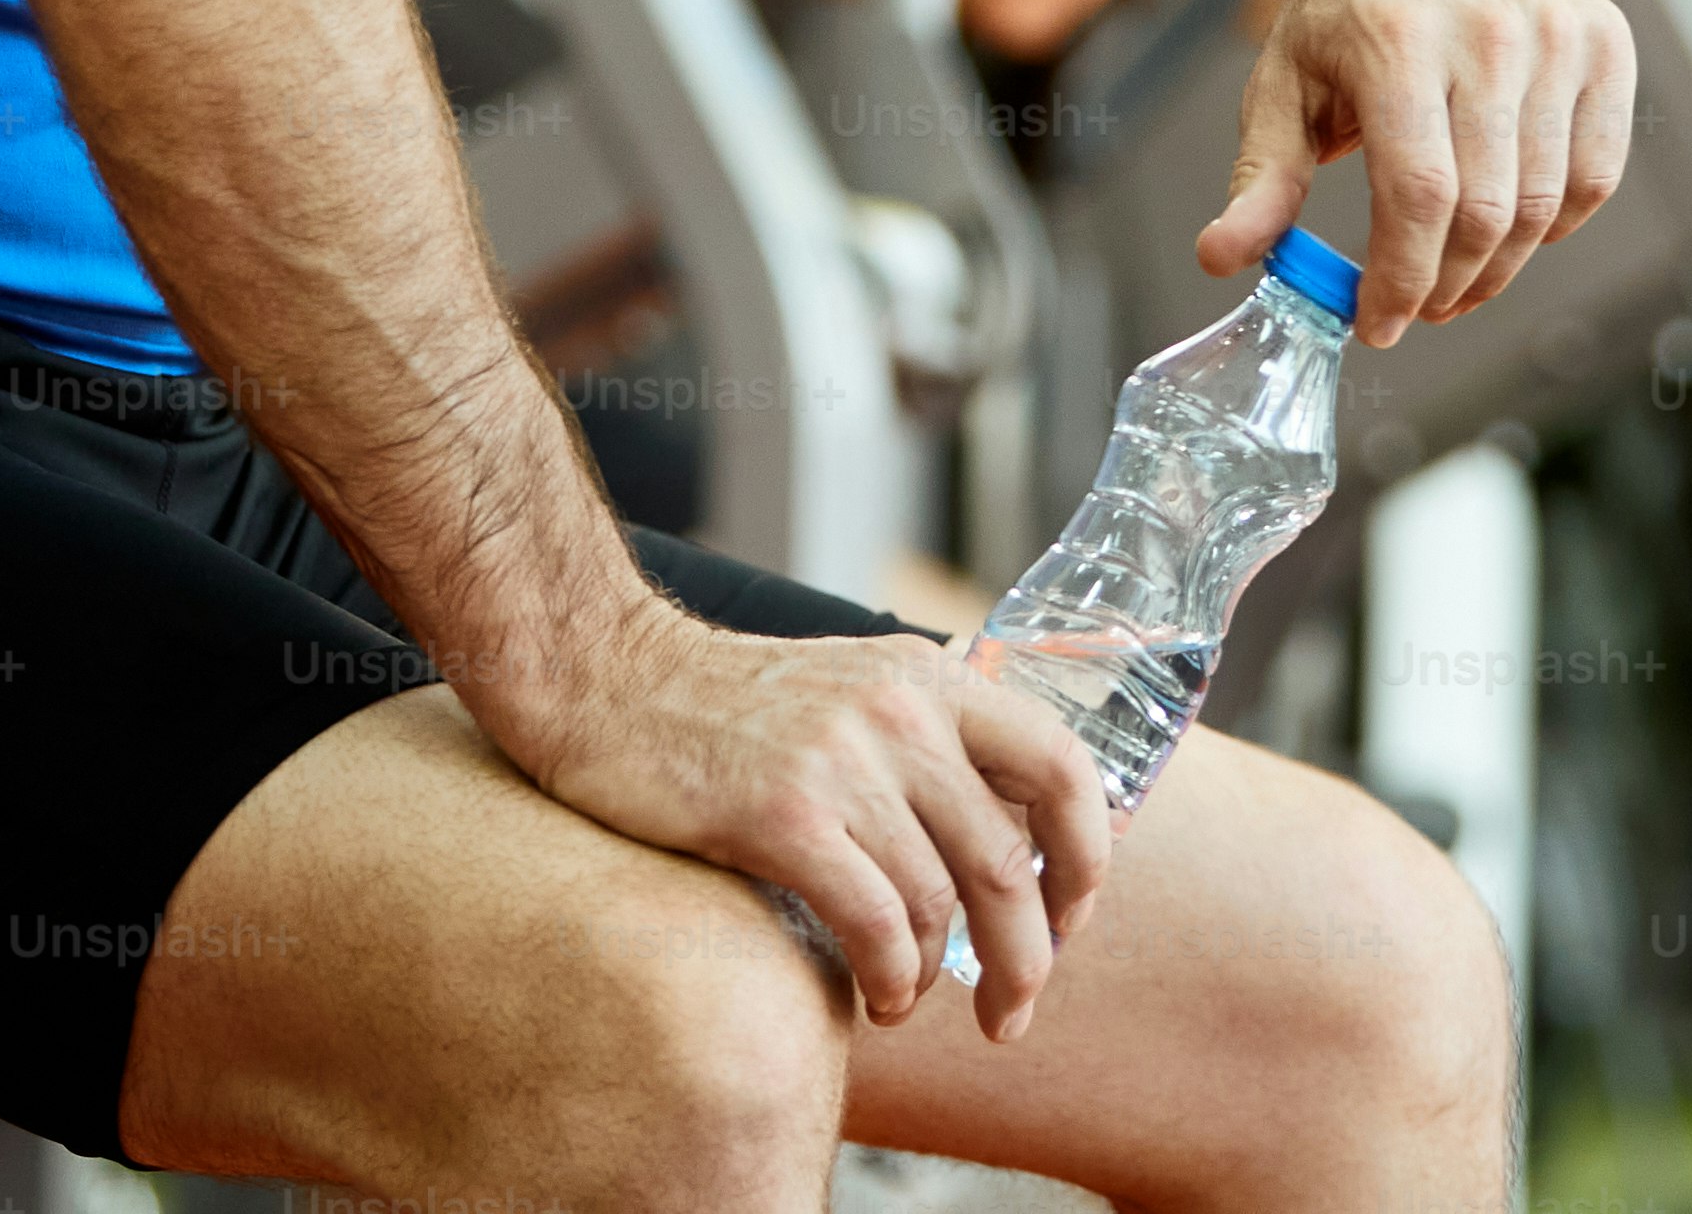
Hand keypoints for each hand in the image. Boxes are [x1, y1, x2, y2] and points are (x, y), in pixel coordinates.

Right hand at [491, 602, 1115, 1038]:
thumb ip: (929, 741)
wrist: (607, 678)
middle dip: (1027, 959)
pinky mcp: (784, 815)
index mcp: (930, 678)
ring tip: (905, 999)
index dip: (1085, 857)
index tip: (1071, 918)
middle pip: (1009, 862)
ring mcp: (843, 761)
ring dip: (933, 979)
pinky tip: (873, 999)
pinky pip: (876, 925)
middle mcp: (901, 711)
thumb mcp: (855, 689)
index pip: (1060, 767)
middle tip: (1012, 1014)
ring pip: (940, 906)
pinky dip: (889, 979)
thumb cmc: (728, 706)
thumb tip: (1009, 836)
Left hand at [1195, 0, 1634, 343]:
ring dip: (1499, 268)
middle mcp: (1489, 31)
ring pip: (1545, 205)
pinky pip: (1596, 173)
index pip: (1418, 196)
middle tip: (1416, 307)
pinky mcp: (1604, 41)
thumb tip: (1223, 258)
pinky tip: (1511, 225)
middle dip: (1446, 286)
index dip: (1400, 279)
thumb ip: (1260, 176)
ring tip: (1456, 278)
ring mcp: (1557, 33)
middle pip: (1486, 212)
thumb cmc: (1344, 1)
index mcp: (1397, 38)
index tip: (1376, 322)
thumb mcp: (1281, 79)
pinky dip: (1556, 223)